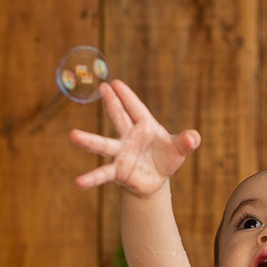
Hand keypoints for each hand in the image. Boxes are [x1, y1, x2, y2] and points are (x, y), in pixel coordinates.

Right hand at [69, 79, 200, 196]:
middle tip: (102, 87)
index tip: (115, 83)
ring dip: (88, 141)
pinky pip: (103, 174)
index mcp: (145, 126)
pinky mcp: (118, 171)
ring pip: (103, 145)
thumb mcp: (178, 149)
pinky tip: (78, 183)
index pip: (136, 108)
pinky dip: (91, 178)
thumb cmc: (165, 158)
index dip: (127, 96)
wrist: (155, 180)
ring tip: (73, 136)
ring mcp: (120, 153)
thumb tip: (194, 137)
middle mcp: (129, 137)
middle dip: (112, 103)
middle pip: (119, 118)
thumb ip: (186, 142)